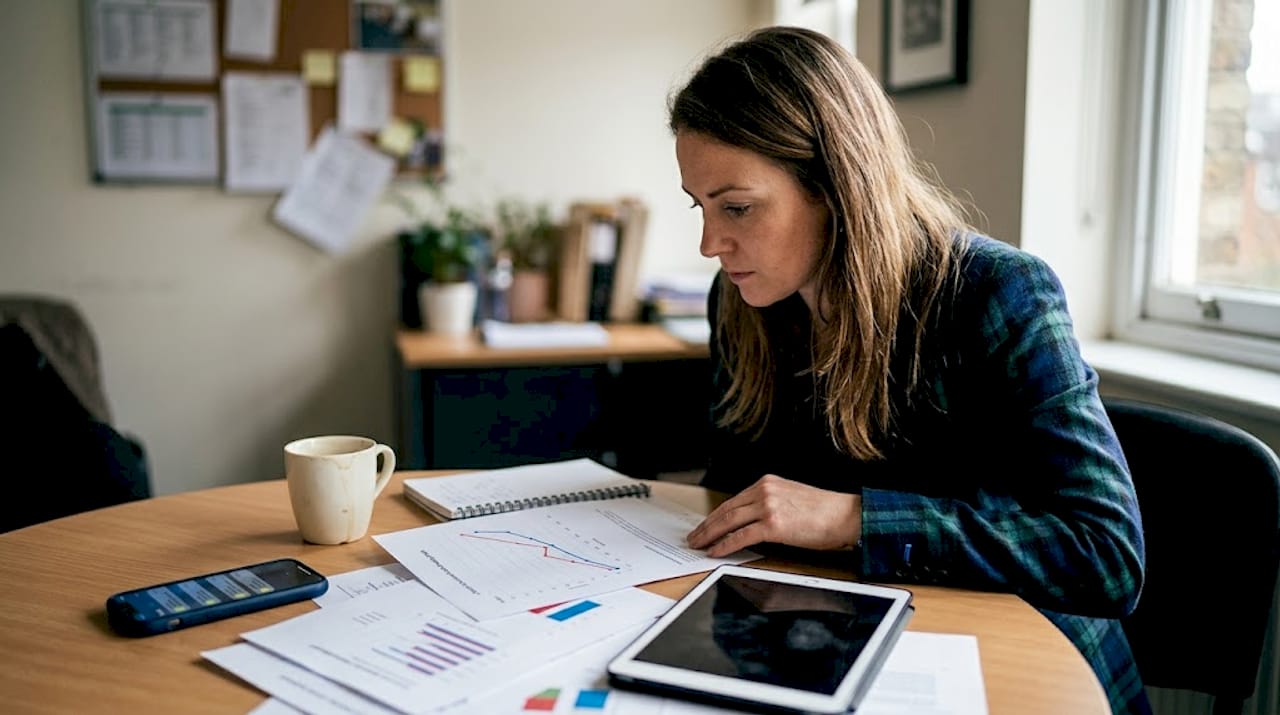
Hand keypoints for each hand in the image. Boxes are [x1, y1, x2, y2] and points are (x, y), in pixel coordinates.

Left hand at [687, 474, 861, 557]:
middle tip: (693, 537)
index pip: (733, 501)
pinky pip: (741, 536)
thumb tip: (750, 522)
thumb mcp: (791, 498)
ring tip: (698, 545)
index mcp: (767, 483)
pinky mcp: (774, 524)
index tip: (705, 525)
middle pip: (726, 510)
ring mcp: (768, 506)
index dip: (716, 515)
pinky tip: (715, 551)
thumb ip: (770, 504)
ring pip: (729, 522)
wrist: (846, 516)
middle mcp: (765, 490)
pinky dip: (725, 545)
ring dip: (710, 535)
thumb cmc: (824, 512)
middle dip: (707, 526)